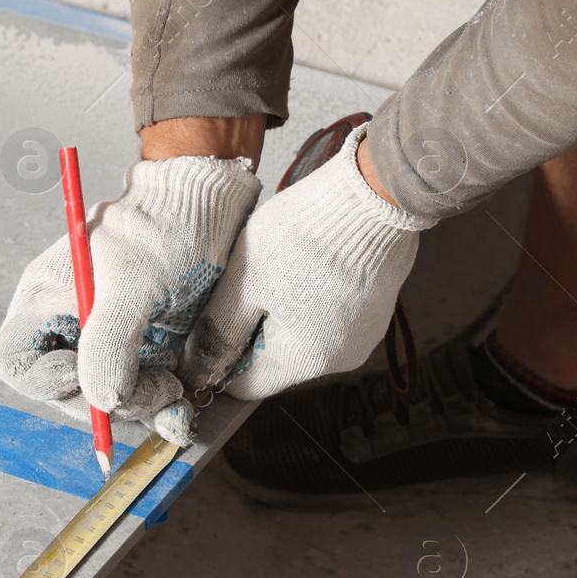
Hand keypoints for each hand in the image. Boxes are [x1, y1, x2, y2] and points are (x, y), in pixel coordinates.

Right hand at [0, 156, 261, 444]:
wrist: (213, 210)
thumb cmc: (164, 230)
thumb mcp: (134, 283)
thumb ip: (109, 343)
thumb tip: (102, 401)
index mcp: (48, 300)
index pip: (17, 362)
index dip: (45, 382)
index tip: (91, 376)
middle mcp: (72, 328)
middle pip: (69, 394)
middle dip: (112, 403)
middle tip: (158, 390)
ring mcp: (110, 345)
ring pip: (111, 403)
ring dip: (144, 411)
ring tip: (177, 393)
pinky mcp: (145, 357)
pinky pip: (143, 399)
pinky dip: (163, 409)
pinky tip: (185, 403)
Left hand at [181, 124, 435, 398]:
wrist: (376, 192)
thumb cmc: (307, 235)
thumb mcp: (246, 281)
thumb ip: (219, 332)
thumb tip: (198, 371)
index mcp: (305, 359)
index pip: (247, 385)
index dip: (220, 359)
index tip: (209, 325)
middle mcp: (340, 357)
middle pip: (277, 361)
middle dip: (253, 330)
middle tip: (239, 285)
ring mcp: (364, 332)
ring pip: (304, 336)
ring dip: (281, 311)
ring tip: (273, 269)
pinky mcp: (377, 306)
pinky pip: (330, 315)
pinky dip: (310, 298)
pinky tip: (303, 264)